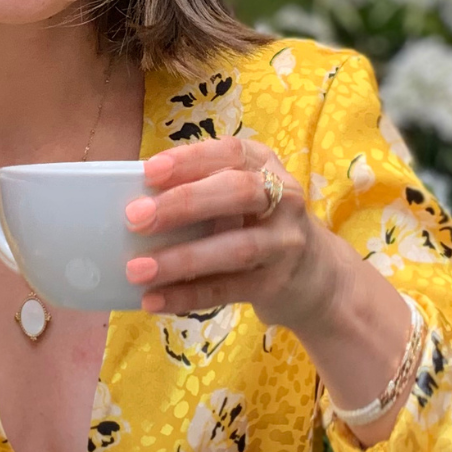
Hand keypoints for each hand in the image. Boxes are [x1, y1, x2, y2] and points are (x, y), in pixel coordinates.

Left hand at [123, 134, 335, 328]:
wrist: (318, 275)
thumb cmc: (258, 224)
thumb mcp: (241, 197)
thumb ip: (202, 191)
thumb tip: (134, 201)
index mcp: (265, 165)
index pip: (230, 152)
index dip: (189, 159)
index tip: (148, 171)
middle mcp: (283, 198)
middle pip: (237, 192)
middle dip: (183, 204)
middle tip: (135, 219)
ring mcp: (285, 243)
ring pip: (235, 247)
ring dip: (182, 259)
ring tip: (137, 270)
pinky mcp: (278, 284)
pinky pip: (228, 289)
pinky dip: (188, 295)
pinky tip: (154, 299)